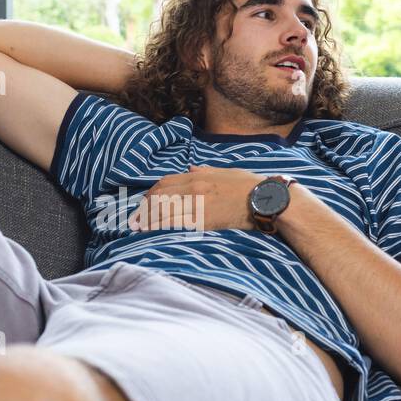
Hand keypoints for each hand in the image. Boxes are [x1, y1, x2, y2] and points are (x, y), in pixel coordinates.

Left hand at [127, 166, 263, 232]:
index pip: (164, 182)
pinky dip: (158, 226)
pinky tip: (149, 231)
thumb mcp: (225, 172)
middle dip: (144, 207)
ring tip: (136, 226)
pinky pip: (173, 222)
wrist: (266, 199)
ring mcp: (197, 204)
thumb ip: (205, 171)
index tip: (144, 202)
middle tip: (134, 217)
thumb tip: (190, 168)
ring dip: (146, 218)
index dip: (150, 193)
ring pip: (162, 209)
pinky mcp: (203, 220)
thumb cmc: (249, 186)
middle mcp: (194, 187)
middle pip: (159, 196)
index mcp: (198, 176)